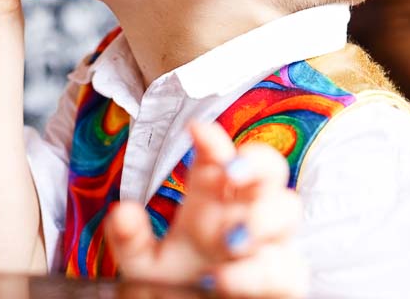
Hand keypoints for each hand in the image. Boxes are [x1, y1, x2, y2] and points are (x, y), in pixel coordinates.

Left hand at [106, 122, 308, 297]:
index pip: (218, 155)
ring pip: (288, 208)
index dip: (212, 140)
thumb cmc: (181, 281)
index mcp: (212, 195)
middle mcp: (245, 209)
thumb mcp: (147, 263)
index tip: (196, 130)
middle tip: (231, 171)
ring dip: (264, 216)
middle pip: (268, 167)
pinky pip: (287, 267)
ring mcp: (270, 241)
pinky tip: (224, 278)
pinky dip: (258, 272)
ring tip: (233, 237)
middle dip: (255, 162)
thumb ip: (131, 241)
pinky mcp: (283, 277)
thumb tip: (121, 213)